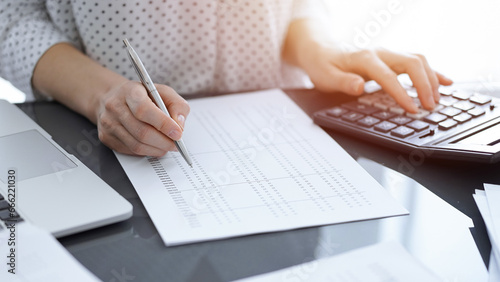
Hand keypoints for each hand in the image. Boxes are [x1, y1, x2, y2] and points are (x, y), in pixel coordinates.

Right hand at [96, 80, 189, 156]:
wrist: (114, 98)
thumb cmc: (143, 95)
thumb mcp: (163, 92)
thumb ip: (177, 105)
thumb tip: (179, 124)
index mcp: (130, 91)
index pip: (144, 110)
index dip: (163, 124)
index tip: (178, 133)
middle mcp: (115, 107)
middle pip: (141, 132)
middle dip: (164, 141)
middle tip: (176, 144)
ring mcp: (109, 123)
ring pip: (136, 145)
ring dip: (157, 149)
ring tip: (168, 146)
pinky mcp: (107, 137)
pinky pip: (130, 151)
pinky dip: (148, 151)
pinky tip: (155, 146)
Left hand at [300, 44, 452, 112]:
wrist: (322, 51)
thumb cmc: (324, 66)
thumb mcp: (326, 77)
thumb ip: (343, 82)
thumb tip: (359, 86)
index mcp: (364, 58)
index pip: (388, 76)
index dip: (402, 93)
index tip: (412, 109)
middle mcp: (380, 52)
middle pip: (411, 63)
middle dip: (424, 85)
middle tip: (429, 106)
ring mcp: (388, 54)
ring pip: (418, 61)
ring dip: (431, 79)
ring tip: (436, 101)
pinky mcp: (393, 59)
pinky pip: (418, 62)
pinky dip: (433, 72)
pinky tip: (446, 82)